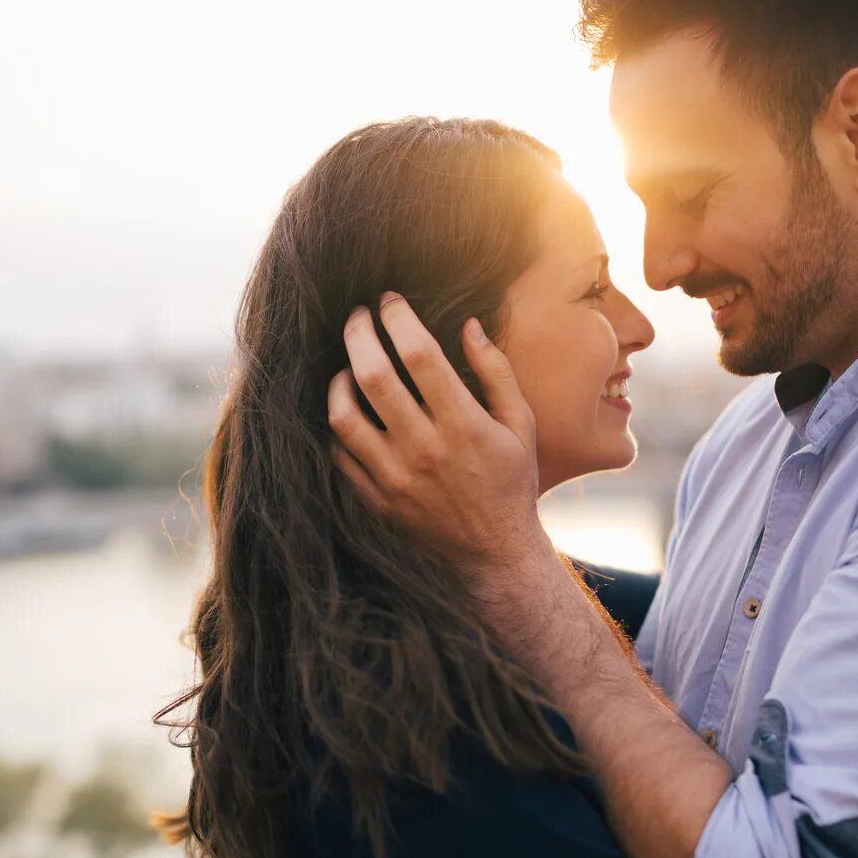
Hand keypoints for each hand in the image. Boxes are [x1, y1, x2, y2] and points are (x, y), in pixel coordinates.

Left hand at [326, 294, 543, 568]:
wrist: (494, 556)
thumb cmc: (510, 483)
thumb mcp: (520, 426)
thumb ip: (496, 373)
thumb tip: (468, 326)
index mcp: (463, 425)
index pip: (419, 354)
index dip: (398, 318)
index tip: (390, 300)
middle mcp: (424, 449)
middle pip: (373, 375)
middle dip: (358, 334)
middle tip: (356, 316)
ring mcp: (393, 478)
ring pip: (343, 415)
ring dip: (338, 379)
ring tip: (346, 365)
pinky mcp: (374, 500)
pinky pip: (339, 454)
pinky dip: (336, 425)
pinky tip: (346, 408)